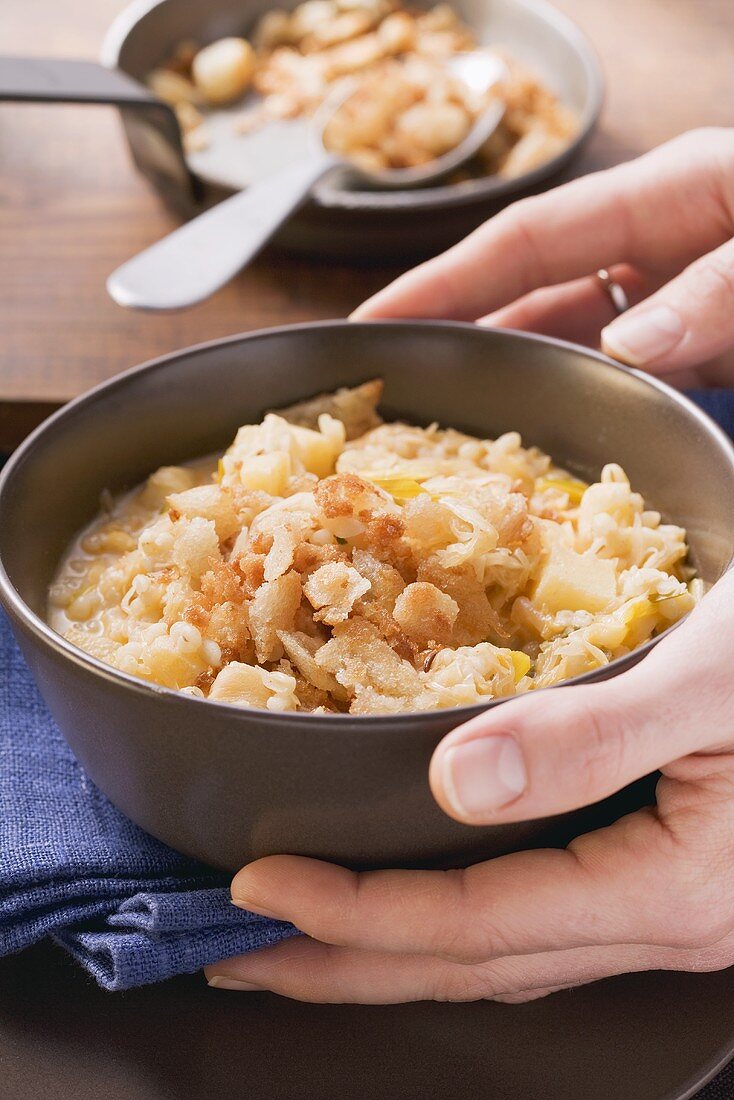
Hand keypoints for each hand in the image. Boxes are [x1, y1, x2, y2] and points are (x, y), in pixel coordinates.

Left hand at [206, 569, 733, 1002]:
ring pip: (503, 953)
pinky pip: (538, 918)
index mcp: (673, 888)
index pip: (475, 924)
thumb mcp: (715, 676)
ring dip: (391, 947)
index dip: (356, 915)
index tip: (254, 890)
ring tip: (300, 939)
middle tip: (235, 952)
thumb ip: (592, 737)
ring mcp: (671, 910)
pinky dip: (455, 915)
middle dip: (345, 961)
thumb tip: (457, 785)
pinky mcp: (666, 875)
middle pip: (475, 965)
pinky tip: (420, 893)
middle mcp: (668, 923)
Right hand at [353, 127, 733, 388]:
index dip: (446, 281)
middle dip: (464, 336)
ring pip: (577, 343)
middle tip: (395, 385)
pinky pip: (631, 378)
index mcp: (667, 194)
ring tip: (457, 426)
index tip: (378, 321)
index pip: (527, 238)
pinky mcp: (708, 343)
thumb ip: (713, 291)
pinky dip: (590, 405)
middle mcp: (660, 244)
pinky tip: (551, 435)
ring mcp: (681, 296)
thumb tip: (631, 348)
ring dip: (524, 382)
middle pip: (536, 293)